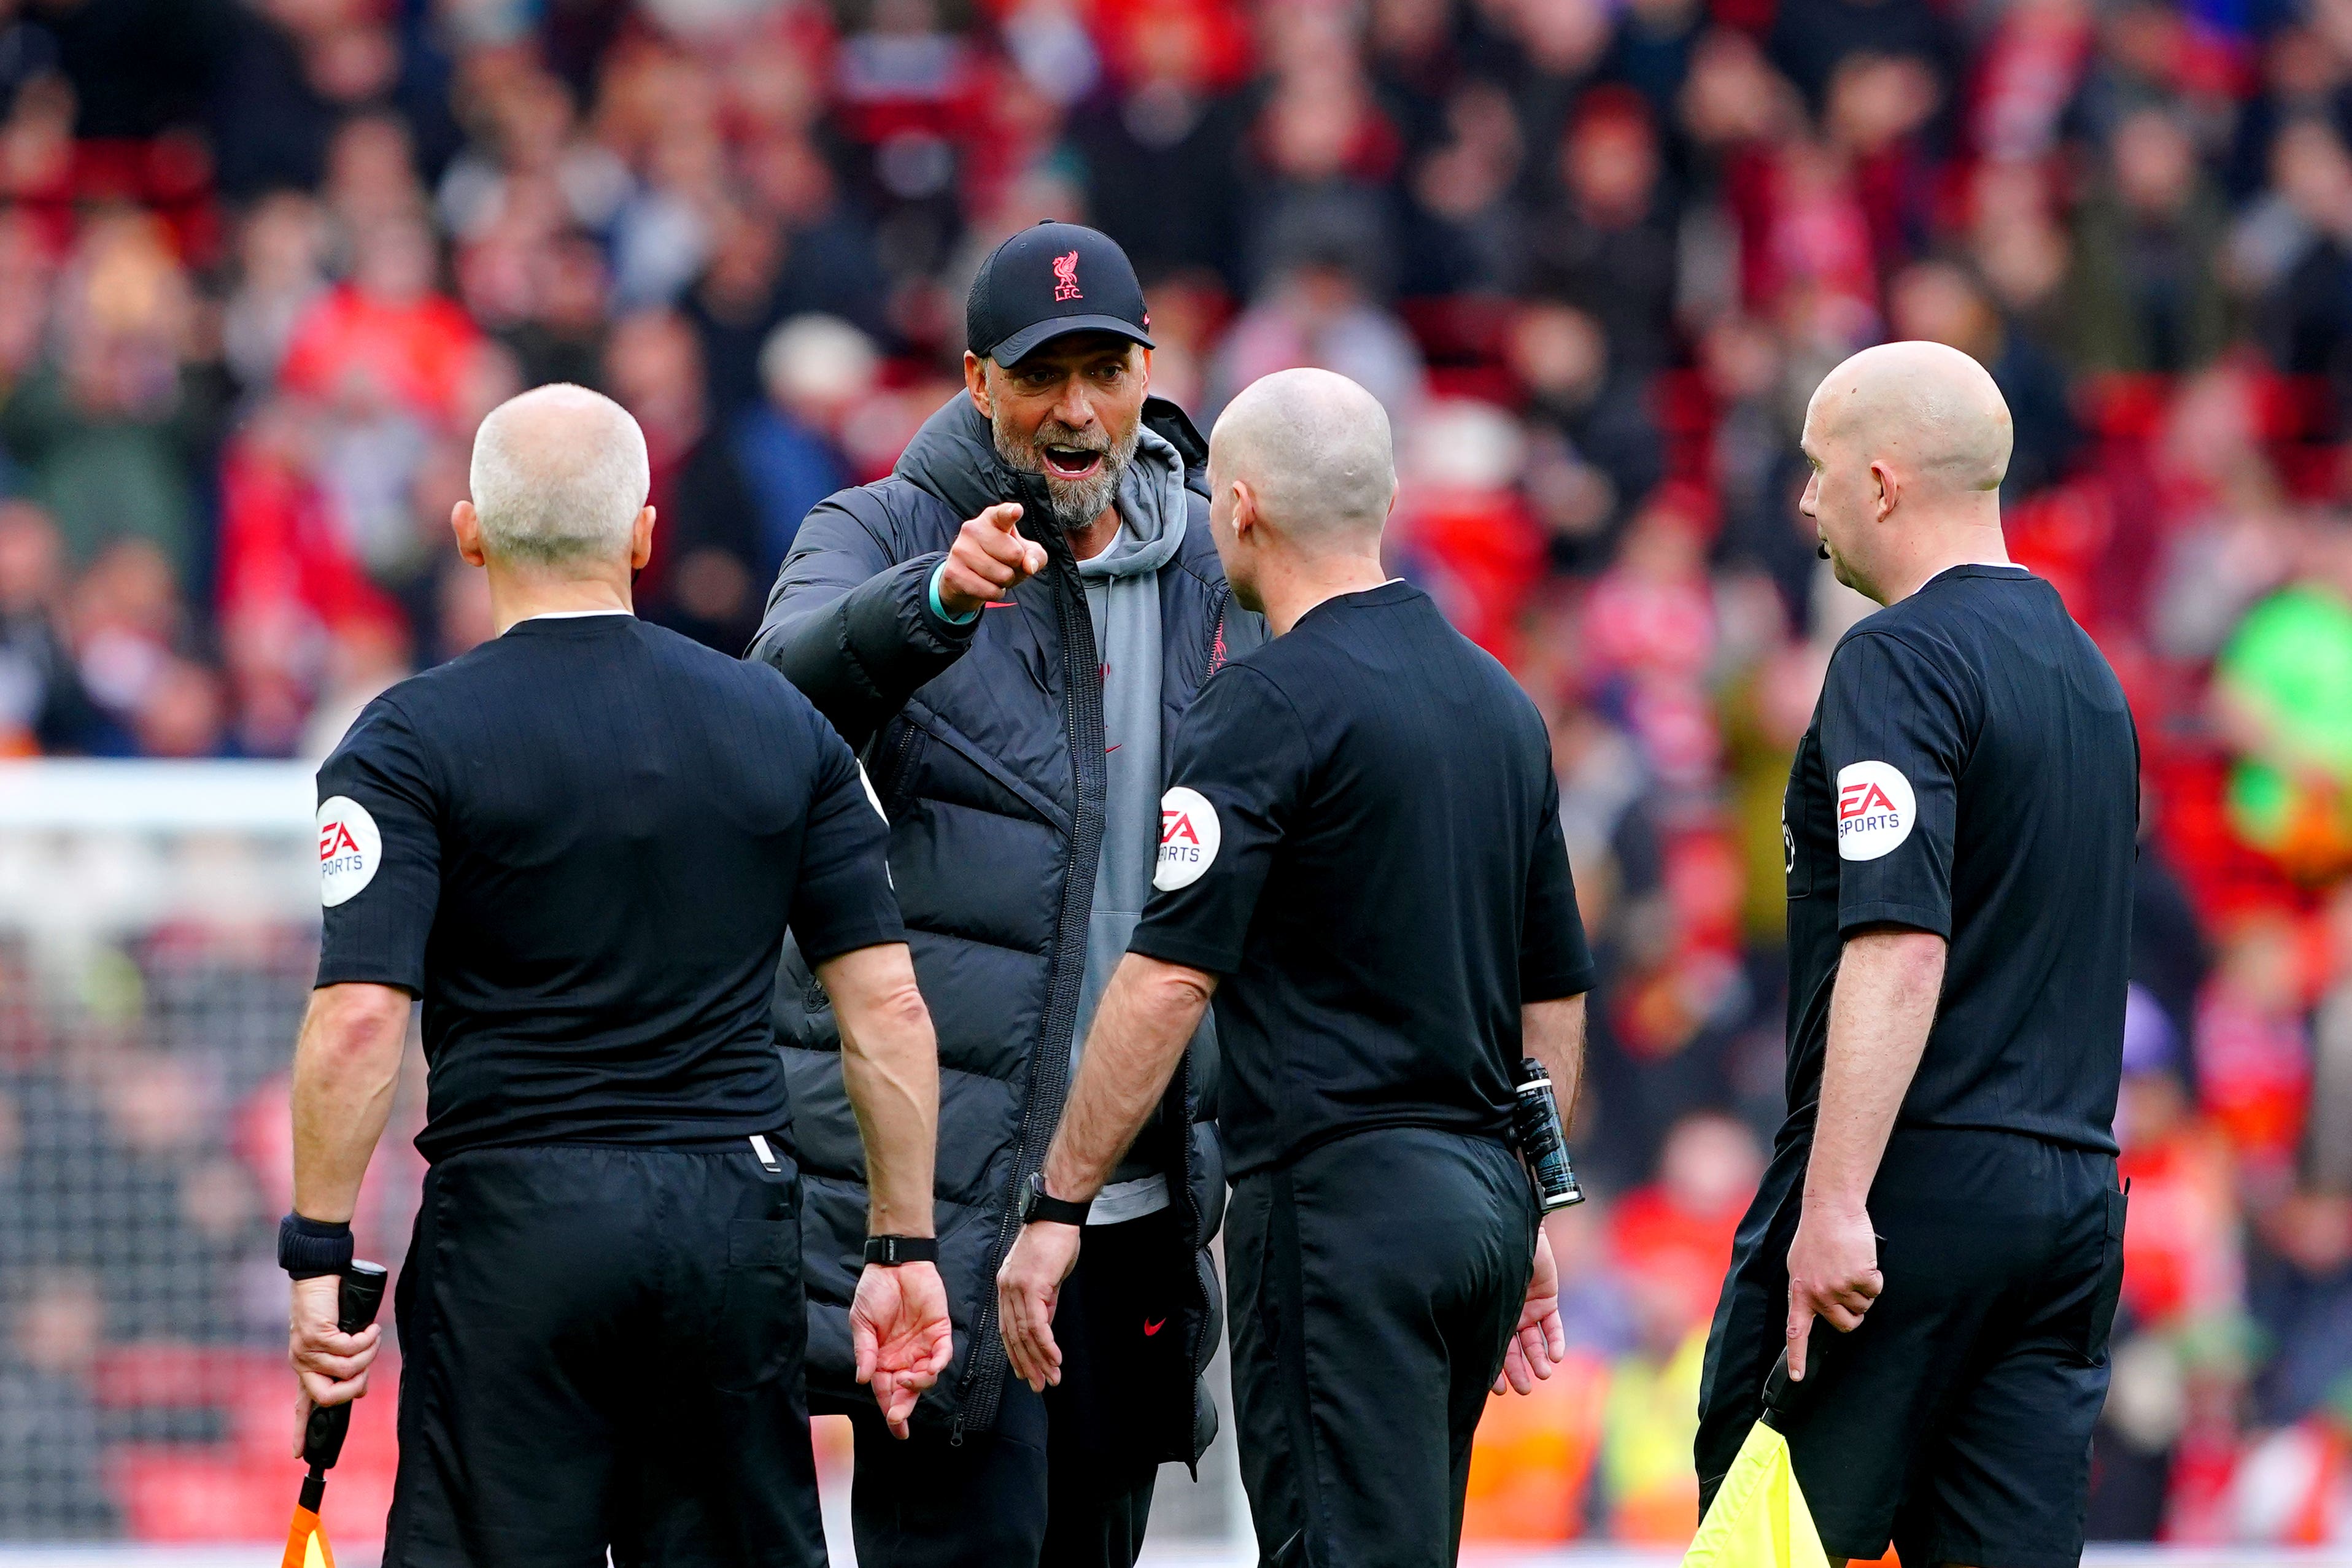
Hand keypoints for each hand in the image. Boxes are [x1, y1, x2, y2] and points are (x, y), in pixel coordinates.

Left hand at [287, 1274, 380, 1457]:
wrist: (318, 1276)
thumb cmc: (330, 1305)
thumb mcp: (338, 1340)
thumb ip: (346, 1364)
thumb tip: (360, 1391)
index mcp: (305, 1367)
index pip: (301, 1405)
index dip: (301, 1431)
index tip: (299, 1455)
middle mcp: (302, 1363)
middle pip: (327, 1398)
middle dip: (355, 1389)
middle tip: (368, 1370)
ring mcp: (306, 1351)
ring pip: (346, 1370)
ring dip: (368, 1354)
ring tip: (373, 1335)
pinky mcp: (317, 1335)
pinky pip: (350, 1349)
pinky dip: (367, 1340)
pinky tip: (370, 1328)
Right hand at [850, 1259, 953, 1439]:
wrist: (895, 1263)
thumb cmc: (875, 1291)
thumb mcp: (861, 1322)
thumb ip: (864, 1352)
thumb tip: (862, 1380)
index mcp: (882, 1359)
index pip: (886, 1392)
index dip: (891, 1412)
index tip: (896, 1429)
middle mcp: (903, 1357)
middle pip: (906, 1391)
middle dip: (903, 1407)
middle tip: (898, 1417)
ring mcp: (922, 1346)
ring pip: (926, 1377)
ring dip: (918, 1385)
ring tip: (907, 1380)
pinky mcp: (939, 1331)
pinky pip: (942, 1354)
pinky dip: (938, 1364)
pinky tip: (931, 1368)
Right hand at [936, 502, 1047, 618]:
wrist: (966, 578)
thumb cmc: (1001, 559)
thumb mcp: (1024, 553)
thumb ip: (1036, 556)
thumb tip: (1030, 566)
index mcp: (992, 518)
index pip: (1003, 514)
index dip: (1010, 513)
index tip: (1016, 511)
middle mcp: (973, 529)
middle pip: (1014, 555)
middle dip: (1016, 566)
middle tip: (1005, 564)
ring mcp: (960, 550)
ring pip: (1002, 576)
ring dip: (1005, 582)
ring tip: (995, 575)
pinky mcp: (953, 572)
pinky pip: (989, 591)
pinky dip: (995, 593)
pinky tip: (986, 585)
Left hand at [996, 1220, 1081, 1393]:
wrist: (1057, 1216)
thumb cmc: (1055, 1240)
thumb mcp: (1047, 1275)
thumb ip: (1044, 1300)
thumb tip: (1045, 1325)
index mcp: (1007, 1286)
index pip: (1008, 1328)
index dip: (1016, 1353)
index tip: (1026, 1372)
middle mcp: (1007, 1288)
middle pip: (1013, 1336)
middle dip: (1027, 1364)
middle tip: (1038, 1385)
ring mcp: (1017, 1288)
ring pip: (1025, 1334)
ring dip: (1039, 1360)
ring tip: (1051, 1379)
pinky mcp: (1032, 1286)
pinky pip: (1037, 1324)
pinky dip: (1046, 1345)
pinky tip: (1055, 1359)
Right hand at [1493, 1225, 1569, 1394]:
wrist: (1510, 1229)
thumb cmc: (1488, 1259)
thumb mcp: (1481, 1290)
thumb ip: (1477, 1315)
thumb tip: (1465, 1348)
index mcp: (1487, 1315)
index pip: (1491, 1348)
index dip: (1494, 1371)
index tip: (1499, 1391)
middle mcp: (1507, 1314)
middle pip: (1513, 1350)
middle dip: (1518, 1371)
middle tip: (1524, 1390)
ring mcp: (1528, 1307)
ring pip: (1535, 1341)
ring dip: (1539, 1359)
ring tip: (1543, 1375)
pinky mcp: (1547, 1298)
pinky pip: (1553, 1324)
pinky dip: (1556, 1340)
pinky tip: (1556, 1356)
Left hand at [1785, 1201, 1881, 1380]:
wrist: (1830, 1209)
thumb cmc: (1816, 1234)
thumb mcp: (1801, 1265)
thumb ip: (1807, 1289)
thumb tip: (1814, 1310)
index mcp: (1800, 1292)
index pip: (1796, 1332)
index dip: (1798, 1357)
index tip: (1798, 1378)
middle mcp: (1817, 1295)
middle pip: (1845, 1324)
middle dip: (1853, 1312)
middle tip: (1849, 1287)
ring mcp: (1838, 1288)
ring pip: (1863, 1306)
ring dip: (1863, 1289)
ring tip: (1850, 1264)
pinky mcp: (1858, 1279)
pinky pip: (1875, 1289)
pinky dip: (1874, 1276)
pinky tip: (1861, 1259)